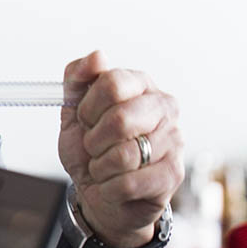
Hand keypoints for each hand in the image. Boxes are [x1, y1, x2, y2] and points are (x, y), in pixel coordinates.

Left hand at [57, 50, 183, 247]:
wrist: (101, 192)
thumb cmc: (91, 148)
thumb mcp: (72, 110)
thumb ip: (77, 78)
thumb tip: (98, 56)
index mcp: (140, 84)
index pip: (112, 82)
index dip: (88, 107)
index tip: (85, 119)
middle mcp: (164, 108)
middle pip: (120, 119)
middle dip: (93, 140)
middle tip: (93, 146)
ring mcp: (174, 140)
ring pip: (124, 154)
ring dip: (100, 166)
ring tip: (104, 166)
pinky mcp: (174, 173)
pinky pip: (129, 182)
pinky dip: (108, 187)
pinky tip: (113, 184)